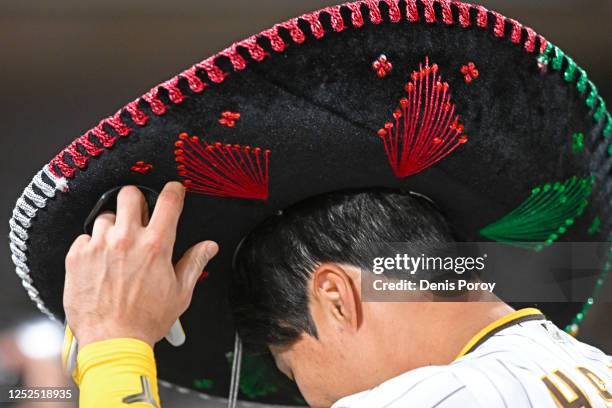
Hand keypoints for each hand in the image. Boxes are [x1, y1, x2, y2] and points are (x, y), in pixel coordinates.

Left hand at [63, 182, 217, 347]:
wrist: (113, 340)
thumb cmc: (146, 320)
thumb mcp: (180, 292)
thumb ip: (194, 263)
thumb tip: (208, 247)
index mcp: (156, 246)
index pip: (168, 201)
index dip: (173, 190)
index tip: (173, 190)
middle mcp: (127, 240)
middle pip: (130, 194)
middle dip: (136, 200)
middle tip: (138, 215)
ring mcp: (100, 246)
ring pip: (106, 215)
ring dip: (113, 226)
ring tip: (116, 246)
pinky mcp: (77, 256)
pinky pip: (84, 237)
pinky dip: (92, 245)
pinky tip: (100, 261)